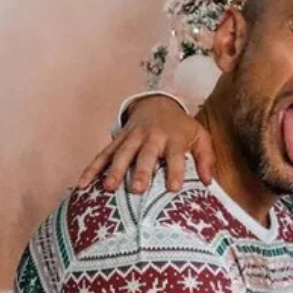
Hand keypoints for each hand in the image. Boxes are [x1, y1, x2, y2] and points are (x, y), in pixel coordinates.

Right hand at [79, 96, 215, 194]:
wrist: (158, 103)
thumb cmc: (182, 128)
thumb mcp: (200, 137)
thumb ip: (206, 159)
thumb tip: (208, 182)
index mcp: (174, 138)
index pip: (175, 156)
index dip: (175, 171)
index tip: (173, 188)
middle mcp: (151, 137)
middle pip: (145, 155)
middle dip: (140, 171)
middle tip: (137, 189)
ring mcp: (132, 138)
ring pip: (121, 154)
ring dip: (114, 170)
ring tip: (109, 187)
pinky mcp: (118, 140)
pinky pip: (103, 155)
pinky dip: (92, 168)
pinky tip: (84, 184)